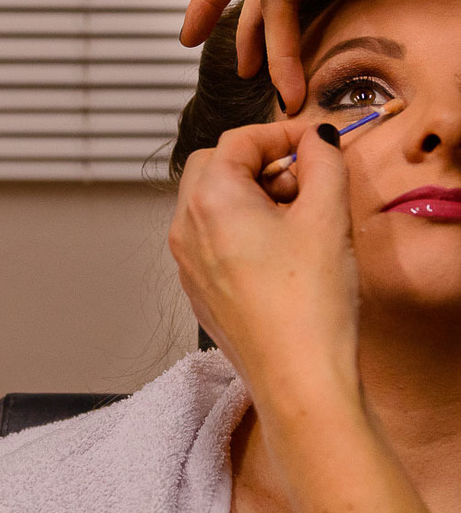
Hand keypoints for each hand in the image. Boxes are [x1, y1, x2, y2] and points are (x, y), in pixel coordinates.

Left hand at [167, 121, 360, 407]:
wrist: (297, 379)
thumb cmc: (307, 305)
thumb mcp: (327, 217)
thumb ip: (323, 163)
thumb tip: (315, 141)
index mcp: (208, 201)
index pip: (238, 140)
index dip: (281, 133)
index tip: (315, 143)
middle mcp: (185, 228)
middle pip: (214, 167)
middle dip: (259, 163)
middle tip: (304, 180)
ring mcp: (186, 262)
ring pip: (210, 204)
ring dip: (251, 196)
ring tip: (298, 219)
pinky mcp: (197, 289)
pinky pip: (211, 239)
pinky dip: (241, 229)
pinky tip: (281, 254)